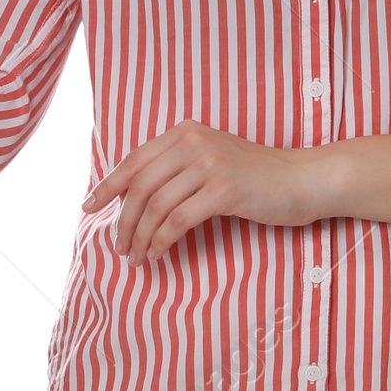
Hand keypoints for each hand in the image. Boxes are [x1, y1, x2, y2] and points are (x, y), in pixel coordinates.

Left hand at [82, 120, 328, 263]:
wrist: (302, 179)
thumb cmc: (255, 176)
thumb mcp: (211, 160)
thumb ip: (177, 168)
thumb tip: (132, 197)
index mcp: (185, 132)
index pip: (134, 160)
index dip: (108, 186)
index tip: (88, 207)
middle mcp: (193, 142)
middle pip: (140, 185)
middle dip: (122, 220)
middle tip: (118, 247)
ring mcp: (210, 164)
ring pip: (156, 206)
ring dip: (140, 237)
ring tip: (137, 257)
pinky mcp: (224, 190)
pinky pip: (178, 221)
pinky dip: (162, 241)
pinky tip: (159, 254)